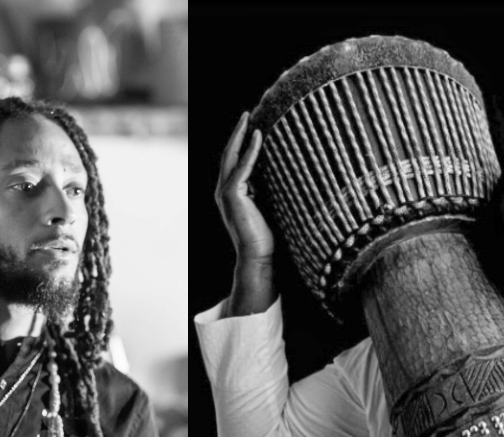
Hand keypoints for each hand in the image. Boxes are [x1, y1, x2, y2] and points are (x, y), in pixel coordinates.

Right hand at [215, 112, 272, 264]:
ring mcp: (225, 192)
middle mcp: (222, 190)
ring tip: (249, 118)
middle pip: (227, 154)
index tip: (250, 125)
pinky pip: (242, 167)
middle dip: (236, 132)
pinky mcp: (232, 195)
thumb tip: (281, 173)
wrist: (258, 256)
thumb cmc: (266, 237)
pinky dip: (250, 150)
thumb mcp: (267, 207)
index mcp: (230, 193)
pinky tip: (258, 136)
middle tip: (246, 113)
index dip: (239, 141)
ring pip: (231, 156)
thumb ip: (265, 190)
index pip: (233, 161)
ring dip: (240, 135)